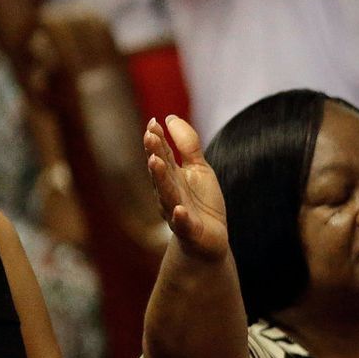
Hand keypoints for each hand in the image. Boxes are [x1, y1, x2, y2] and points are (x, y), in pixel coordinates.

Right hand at [144, 115, 229, 260]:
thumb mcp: (199, 169)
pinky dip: (180, 217)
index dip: (157, 139)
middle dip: (154, 153)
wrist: (209, 239)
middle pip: (160, 171)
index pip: (162, 155)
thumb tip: (170, 117)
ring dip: (160, 178)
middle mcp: (169, 193)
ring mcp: (177, 212)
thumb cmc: (201, 202)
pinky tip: (179, 210)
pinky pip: (183, 224)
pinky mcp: (189, 231)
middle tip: (149, 135)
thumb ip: (188, 145)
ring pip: (167, 194)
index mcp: (171, 177)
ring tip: (155, 161)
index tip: (153, 122)